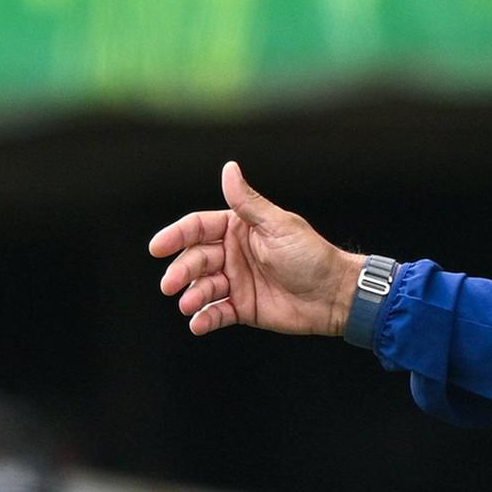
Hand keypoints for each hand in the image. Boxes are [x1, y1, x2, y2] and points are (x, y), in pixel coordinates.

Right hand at [149, 162, 361, 338]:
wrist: (334, 295)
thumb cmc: (311, 255)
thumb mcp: (278, 226)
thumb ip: (248, 203)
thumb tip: (228, 168)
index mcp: (238, 228)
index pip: (198, 228)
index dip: (176, 236)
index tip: (158, 247)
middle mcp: (233, 253)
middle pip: (196, 259)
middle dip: (181, 271)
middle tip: (170, 284)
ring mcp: (236, 281)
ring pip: (203, 287)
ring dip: (192, 295)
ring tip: (188, 304)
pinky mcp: (243, 307)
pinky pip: (217, 312)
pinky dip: (205, 318)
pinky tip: (197, 323)